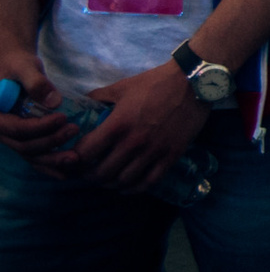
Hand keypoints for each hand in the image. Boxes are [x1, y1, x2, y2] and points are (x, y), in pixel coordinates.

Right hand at [0, 29, 68, 157]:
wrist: (13, 67)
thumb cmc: (16, 63)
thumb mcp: (24, 66)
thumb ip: (36, 82)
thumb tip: (54, 101)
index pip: (17, 129)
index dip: (41, 127)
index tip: (63, 118)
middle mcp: (0, 130)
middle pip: (24, 146)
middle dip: (50, 143)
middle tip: (74, 131)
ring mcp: (11, 137)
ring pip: (30, 156)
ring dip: (53, 160)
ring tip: (77, 158)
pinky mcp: (23, 139)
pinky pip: (35, 156)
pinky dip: (50, 165)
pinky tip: (69, 171)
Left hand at [74, 62, 210, 191]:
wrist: (192, 82)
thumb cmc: (155, 83)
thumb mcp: (121, 87)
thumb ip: (99, 97)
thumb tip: (82, 103)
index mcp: (117, 125)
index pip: (86, 154)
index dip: (76, 160)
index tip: (75, 159)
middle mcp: (133, 143)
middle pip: (102, 173)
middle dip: (90, 176)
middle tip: (88, 172)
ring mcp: (154, 151)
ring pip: (124, 181)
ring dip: (111, 183)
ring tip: (107, 179)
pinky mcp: (171, 155)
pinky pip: (150, 181)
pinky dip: (135, 188)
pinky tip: (127, 187)